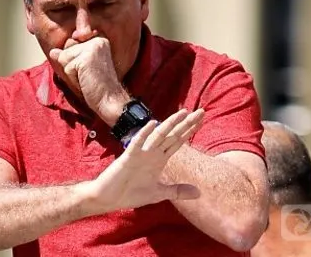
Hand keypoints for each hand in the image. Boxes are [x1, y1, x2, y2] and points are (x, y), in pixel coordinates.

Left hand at [49, 37, 129, 124]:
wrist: (109, 101)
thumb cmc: (96, 88)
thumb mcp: (80, 69)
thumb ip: (68, 57)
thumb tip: (53, 51)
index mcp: (98, 40)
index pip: (70, 46)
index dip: (73, 64)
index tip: (89, 72)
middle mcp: (97, 40)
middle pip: (66, 51)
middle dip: (71, 68)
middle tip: (87, 77)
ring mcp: (93, 47)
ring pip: (64, 58)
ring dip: (71, 74)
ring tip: (86, 80)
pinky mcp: (87, 57)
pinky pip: (66, 67)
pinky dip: (72, 79)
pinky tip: (86, 82)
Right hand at [81, 109, 203, 213]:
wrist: (109, 198)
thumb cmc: (131, 194)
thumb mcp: (159, 194)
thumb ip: (177, 191)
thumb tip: (199, 193)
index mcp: (159, 159)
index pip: (178, 141)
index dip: (190, 130)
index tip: (201, 120)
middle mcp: (152, 153)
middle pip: (173, 135)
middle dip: (187, 124)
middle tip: (201, 111)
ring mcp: (141, 153)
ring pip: (159, 135)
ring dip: (171, 124)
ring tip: (184, 113)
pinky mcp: (128, 157)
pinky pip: (137, 143)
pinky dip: (145, 133)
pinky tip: (153, 124)